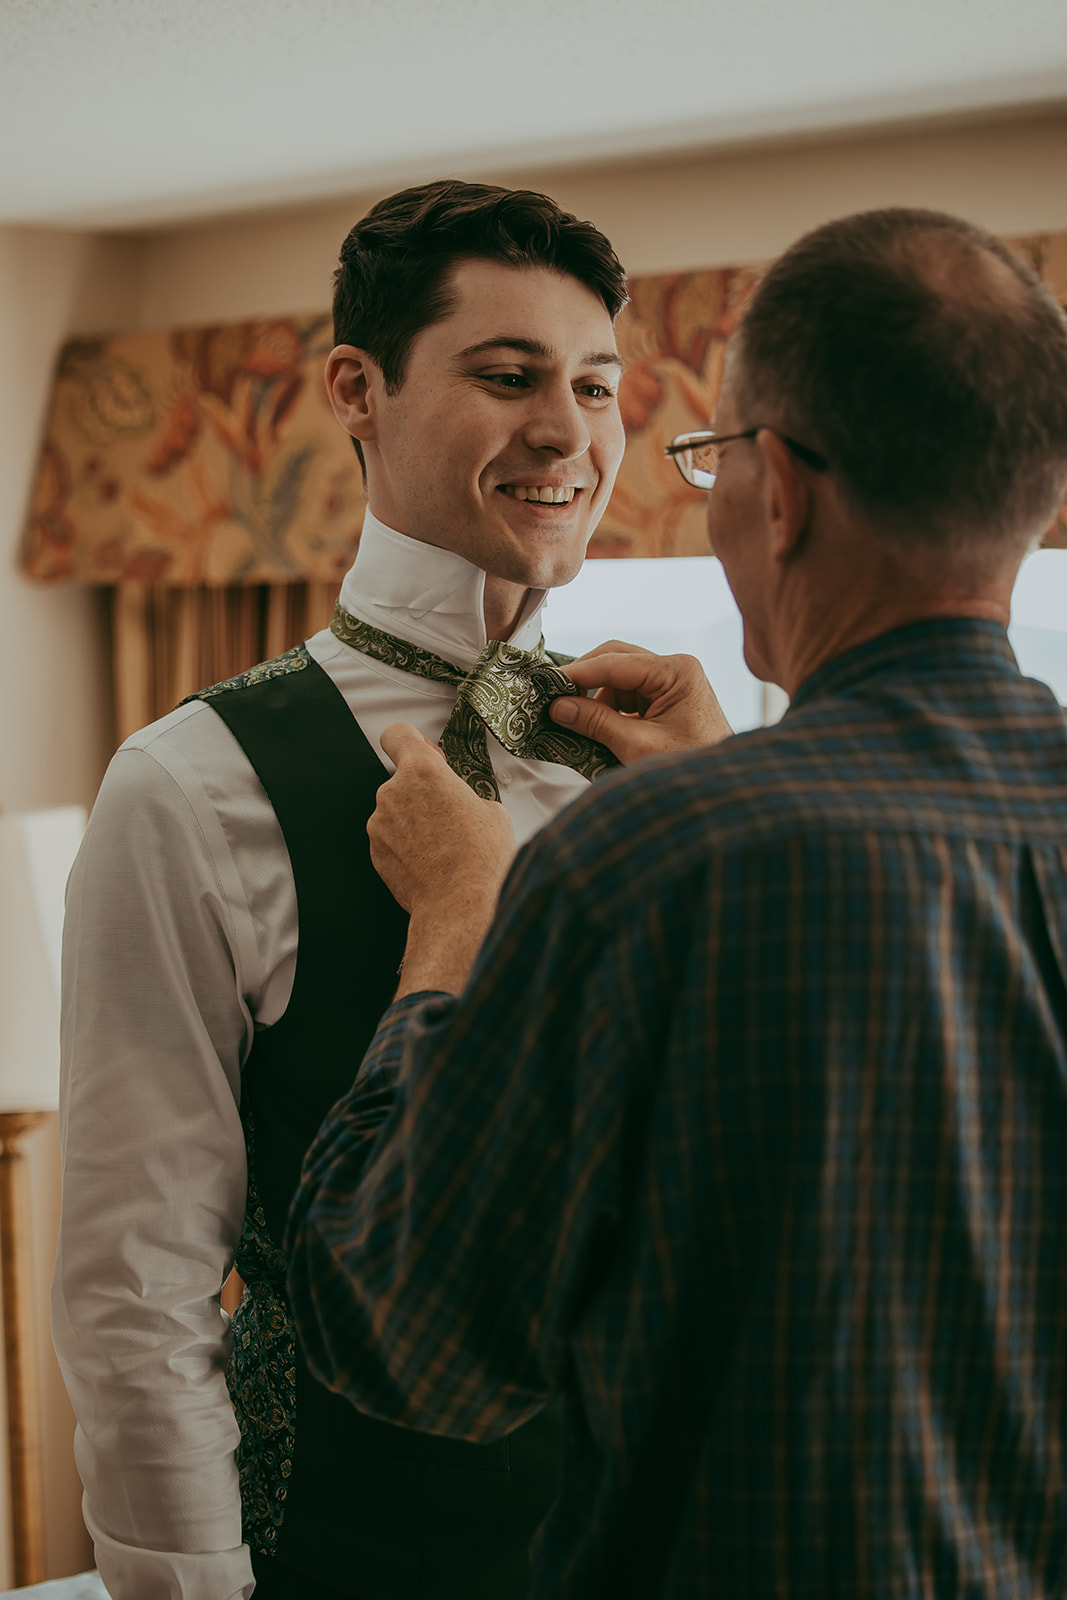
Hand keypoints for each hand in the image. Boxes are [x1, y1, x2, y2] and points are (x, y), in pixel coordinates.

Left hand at [369, 724, 516, 994]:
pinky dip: (405, 843)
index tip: (426, 755)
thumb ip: (464, 791)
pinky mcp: (374, 850)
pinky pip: (390, 836)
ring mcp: (379, 823)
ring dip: (413, 819)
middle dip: (422, 790)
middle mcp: (393, 791)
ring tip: (443, 844)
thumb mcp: (491, 810)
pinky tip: (429, 861)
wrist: (459, 907)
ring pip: (395, 809)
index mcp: (423, 771)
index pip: (398, 734)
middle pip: (402, 778)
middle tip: (450, 813)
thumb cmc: (480, 859)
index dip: (411, 742)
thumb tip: (458, 798)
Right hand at [549, 640, 732, 763]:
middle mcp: (676, 671)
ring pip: (619, 680)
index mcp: (676, 672)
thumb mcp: (637, 746)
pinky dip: (608, 711)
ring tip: (573, 721)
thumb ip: (596, 723)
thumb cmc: (691, 767)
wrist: (722, 792)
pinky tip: (594, 729)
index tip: (547, 684)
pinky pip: (628, 697)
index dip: (577, 673)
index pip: (615, 662)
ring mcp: (672, 685)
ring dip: (596, 699)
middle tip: (554, 698)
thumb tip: (558, 707)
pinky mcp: (667, 702)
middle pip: (616, 661)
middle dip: (585, 681)